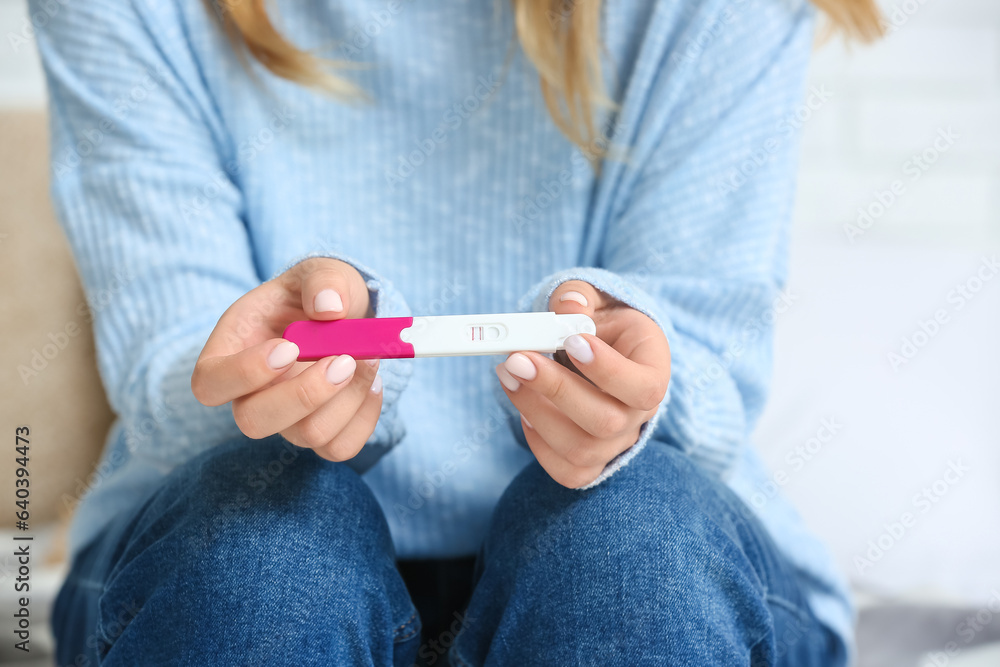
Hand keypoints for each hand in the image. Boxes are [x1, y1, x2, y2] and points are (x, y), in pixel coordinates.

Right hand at [191, 257, 382, 460]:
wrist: (347, 318)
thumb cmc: (319, 294)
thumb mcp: (321, 272)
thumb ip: (323, 280)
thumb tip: (330, 307)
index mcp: (232, 349)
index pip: (210, 383)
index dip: (243, 373)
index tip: (289, 346)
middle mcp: (251, 394)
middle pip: (253, 422)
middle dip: (305, 394)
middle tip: (345, 359)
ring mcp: (285, 420)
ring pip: (307, 435)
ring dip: (349, 398)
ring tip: (369, 358)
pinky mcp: (320, 434)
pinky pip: (340, 448)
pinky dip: (365, 417)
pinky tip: (373, 382)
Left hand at [496, 281, 670, 487]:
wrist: (599, 352)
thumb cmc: (598, 325)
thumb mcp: (595, 300)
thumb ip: (579, 298)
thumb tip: (567, 306)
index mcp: (653, 370)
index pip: (645, 387)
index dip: (608, 371)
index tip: (571, 342)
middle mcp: (639, 415)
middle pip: (607, 422)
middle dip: (556, 390)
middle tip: (518, 359)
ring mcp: (616, 443)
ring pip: (581, 448)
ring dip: (535, 411)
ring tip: (508, 375)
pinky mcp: (590, 461)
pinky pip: (567, 471)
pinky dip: (537, 443)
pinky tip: (522, 407)